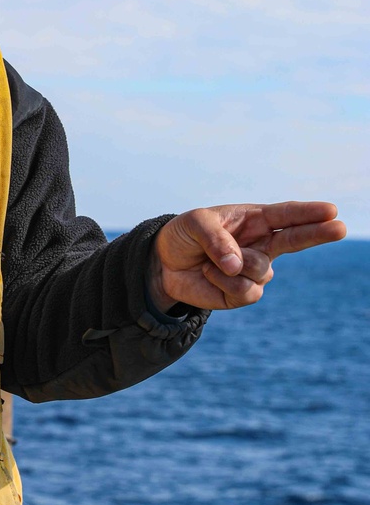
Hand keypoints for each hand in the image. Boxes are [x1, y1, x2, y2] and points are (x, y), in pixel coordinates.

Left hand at [149, 202, 345, 311]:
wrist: (164, 264)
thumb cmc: (184, 235)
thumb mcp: (195, 224)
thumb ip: (217, 239)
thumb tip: (238, 266)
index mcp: (255, 219)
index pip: (286, 215)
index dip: (308, 213)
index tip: (331, 211)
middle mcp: (261, 243)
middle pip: (297, 239)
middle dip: (318, 233)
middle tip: (339, 227)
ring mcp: (255, 269)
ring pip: (262, 269)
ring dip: (234, 265)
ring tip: (211, 261)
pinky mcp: (243, 293)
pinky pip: (246, 290)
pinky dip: (223, 282)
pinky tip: (209, 274)